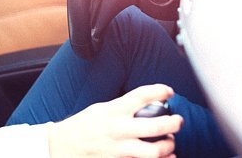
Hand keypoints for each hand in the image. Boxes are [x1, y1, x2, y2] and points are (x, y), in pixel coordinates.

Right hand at [48, 84, 182, 157]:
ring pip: (154, 151)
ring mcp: (118, 149)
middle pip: (155, 126)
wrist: (62, 146)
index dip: (159, 90)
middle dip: (173, 123)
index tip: (169, 91)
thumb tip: (145, 104)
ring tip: (170, 143)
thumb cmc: (82, 126)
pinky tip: (165, 157)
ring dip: (168, 146)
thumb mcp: (100, 109)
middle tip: (178, 121)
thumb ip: (121, 108)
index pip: (141, 96)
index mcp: (113, 111)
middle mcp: (117, 129)